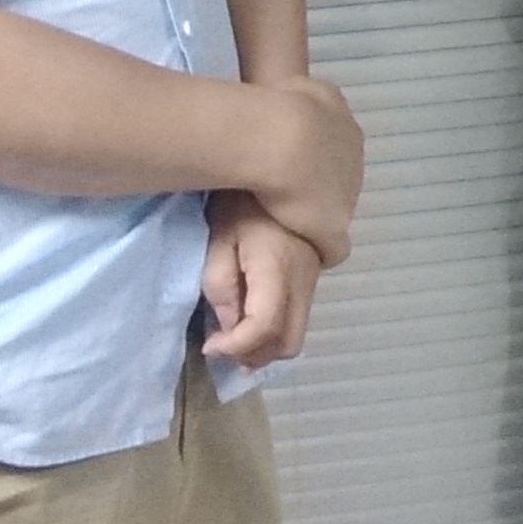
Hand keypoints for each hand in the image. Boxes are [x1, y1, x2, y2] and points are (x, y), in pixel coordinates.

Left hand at [201, 189, 324, 366]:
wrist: (284, 168)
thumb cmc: (242, 201)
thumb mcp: (219, 238)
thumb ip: (220, 286)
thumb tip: (227, 327)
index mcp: (278, 268)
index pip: (264, 327)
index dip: (235, 347)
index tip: (208, 345)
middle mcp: (304, 280)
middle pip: (290, 341)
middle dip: (256, 356)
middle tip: (225, 350)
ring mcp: (314, 278)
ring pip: (297, 332)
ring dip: (266, 345)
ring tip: (235, 336)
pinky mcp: (314, 274)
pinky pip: (299, 315)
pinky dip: (276, 328)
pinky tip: (251, 314)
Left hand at [250, 72, 364, 264]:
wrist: (278, 142)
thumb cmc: (299, 192)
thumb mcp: (324, 232)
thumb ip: (333, 243)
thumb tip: (333, 251)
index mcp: (355, 175)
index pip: (342, 189)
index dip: (319, 198)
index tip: (294, 205)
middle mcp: (356, 141)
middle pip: (334, 158)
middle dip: (312, 168)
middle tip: (279, 180)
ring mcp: (341, 112)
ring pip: (322, 129)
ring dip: (302, 139)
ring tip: (269, 152)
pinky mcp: (320, 87)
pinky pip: (309, 101)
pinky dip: (293, 111)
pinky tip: (271, 123)